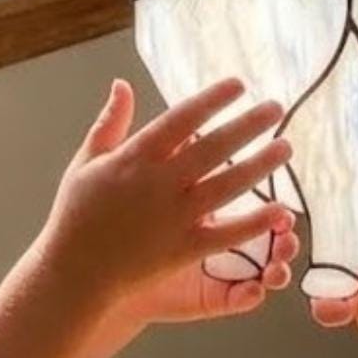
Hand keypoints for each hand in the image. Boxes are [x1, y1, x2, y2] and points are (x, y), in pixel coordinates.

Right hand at [38, 78, 294, 320]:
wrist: (72, 273)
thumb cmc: (76, 215)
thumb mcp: (86, 162)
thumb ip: (109, 122)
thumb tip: (122, 84)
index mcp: (134, 157)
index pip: (181, 118)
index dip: (213, 99)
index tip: (239, 85)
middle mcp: (158, 183)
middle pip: (213, 147)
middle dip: (248, 125)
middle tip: (276, 108)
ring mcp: (173, 217)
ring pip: (227, 185)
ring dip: (260, 165)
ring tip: (285, 148)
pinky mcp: (183, 249)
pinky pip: (226, 232)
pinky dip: (254, 222)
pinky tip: (279, 209)